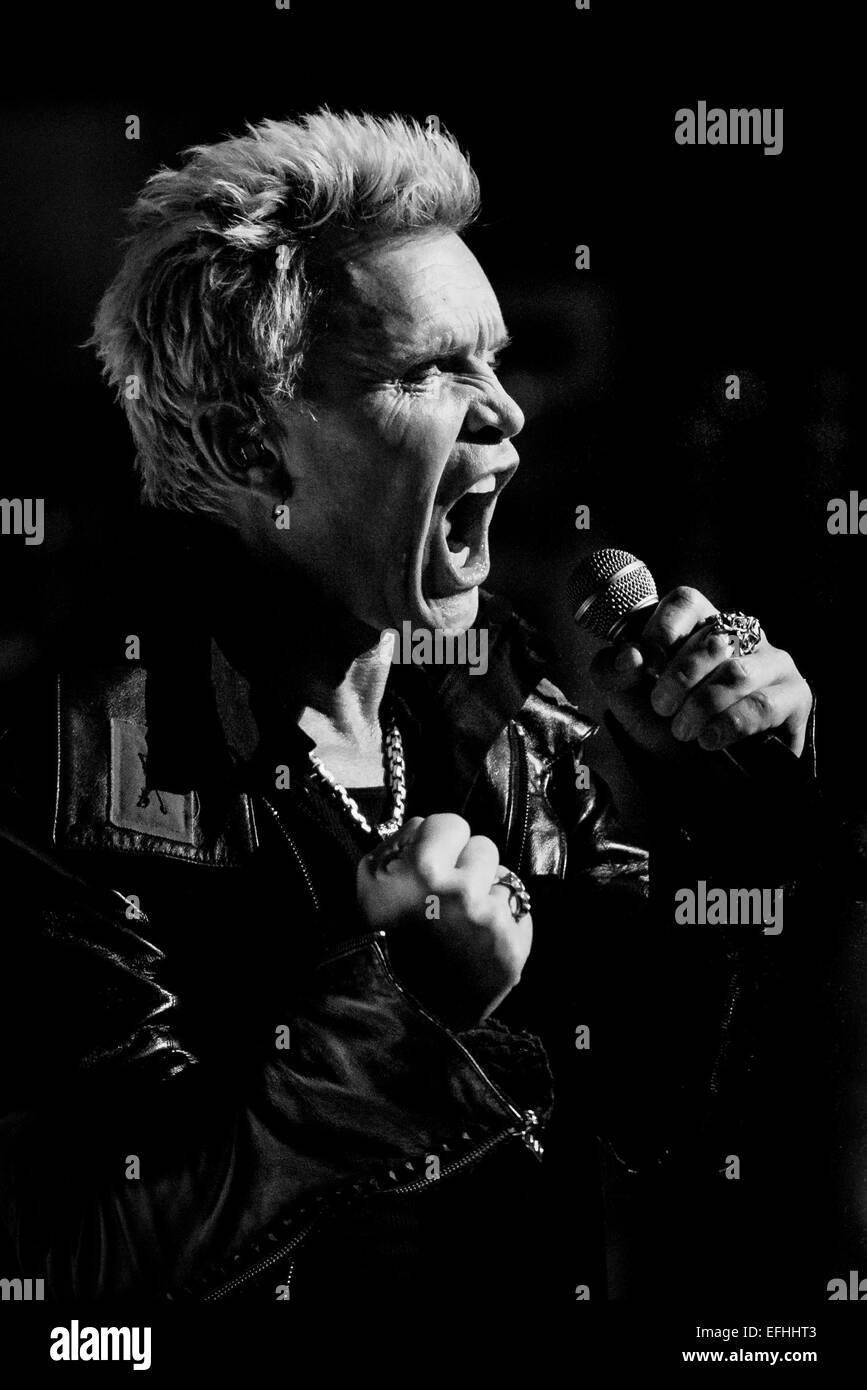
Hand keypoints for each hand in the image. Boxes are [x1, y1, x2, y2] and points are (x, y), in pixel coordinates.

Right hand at [356, 813, 532, 1029]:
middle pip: (484, 847)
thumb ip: (396, 842)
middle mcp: (463, 892)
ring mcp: (492, 923)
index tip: (432, 861)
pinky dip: (503, 922)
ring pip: (504, 879)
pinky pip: (519, 913)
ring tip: (461, 921)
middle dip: (466, 865)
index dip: (440, 842)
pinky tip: (478, 940)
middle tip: (446, 894)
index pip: (452, 822)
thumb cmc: (379, 941)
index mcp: (425, 871)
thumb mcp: (368, 883)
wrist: (399, 1010)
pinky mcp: (513, 950)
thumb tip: (426, 825)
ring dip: (486, 893)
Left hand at [589, 586, 812, 760]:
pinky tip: (709, 740)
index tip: (646, 664)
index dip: (662, 630)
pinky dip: (729, 724)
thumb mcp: (624, 695)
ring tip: (683, 730)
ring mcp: (772, 663)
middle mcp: (741, 635)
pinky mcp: (793, 696)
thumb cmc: (660, 721)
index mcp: (698, 623)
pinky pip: (762, 704)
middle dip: (679, 678)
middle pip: (712, 639)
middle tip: (662, 707)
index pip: (686, 601)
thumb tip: (630, 656)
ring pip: (737, 673)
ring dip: (702, 705)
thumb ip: (612, 670)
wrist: (692, 772)